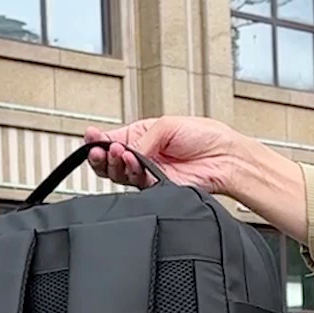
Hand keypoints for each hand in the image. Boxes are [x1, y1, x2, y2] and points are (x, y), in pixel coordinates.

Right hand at [83, 116, 309, 239]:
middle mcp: (142, 156)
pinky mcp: (156, 188)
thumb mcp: (166, 124)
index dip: (98, 140)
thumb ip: (141, 137)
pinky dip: (131, 172)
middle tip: (99, 149)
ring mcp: (148, 173)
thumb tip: (125, 148)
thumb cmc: (203, 136)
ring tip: (119, 151)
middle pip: (110, 161)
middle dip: (101, 155)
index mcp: (141, 136)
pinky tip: (133, 161)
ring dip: (115, 162)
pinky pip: (135, 183)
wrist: (223, 157)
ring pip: (119, 174)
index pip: (111, 140)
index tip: (90, 137)